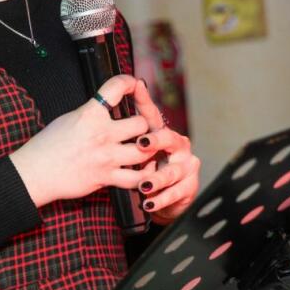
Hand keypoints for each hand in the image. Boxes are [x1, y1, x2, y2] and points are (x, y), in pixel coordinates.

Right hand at [9, 74, 151, 207]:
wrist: (35, 172)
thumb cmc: (47, 145)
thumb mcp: (70, 118)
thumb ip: (93, 112)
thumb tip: (110, 106)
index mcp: (89, 114)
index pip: (117, 87)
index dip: (129, 82)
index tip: (133, 84)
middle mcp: (101, 134)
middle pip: (142, 123)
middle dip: (145, 124)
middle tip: (143, 126)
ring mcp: (106, 157)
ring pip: (145, 150)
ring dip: (148, 149)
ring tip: (145, 148)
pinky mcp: (106, 177)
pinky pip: (137, 178)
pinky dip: (145, 176)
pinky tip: (144, 171)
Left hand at [131, 79, 200, 223]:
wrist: (164, 196)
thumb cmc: (146, 168)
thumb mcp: (132, 151)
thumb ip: (120, 133)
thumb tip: (100, 109)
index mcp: (162, 132)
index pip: (152, 114)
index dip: (144, 100)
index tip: (136, 87)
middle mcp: (178, 145)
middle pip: (168, 138)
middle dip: (155, 141)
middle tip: (141, 144)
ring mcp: (186, 166)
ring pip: (171, 171)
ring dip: (157, 178)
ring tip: (144, 184)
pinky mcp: (189, 186)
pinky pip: (175, 192)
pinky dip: (161, 199)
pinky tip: (149, 203)